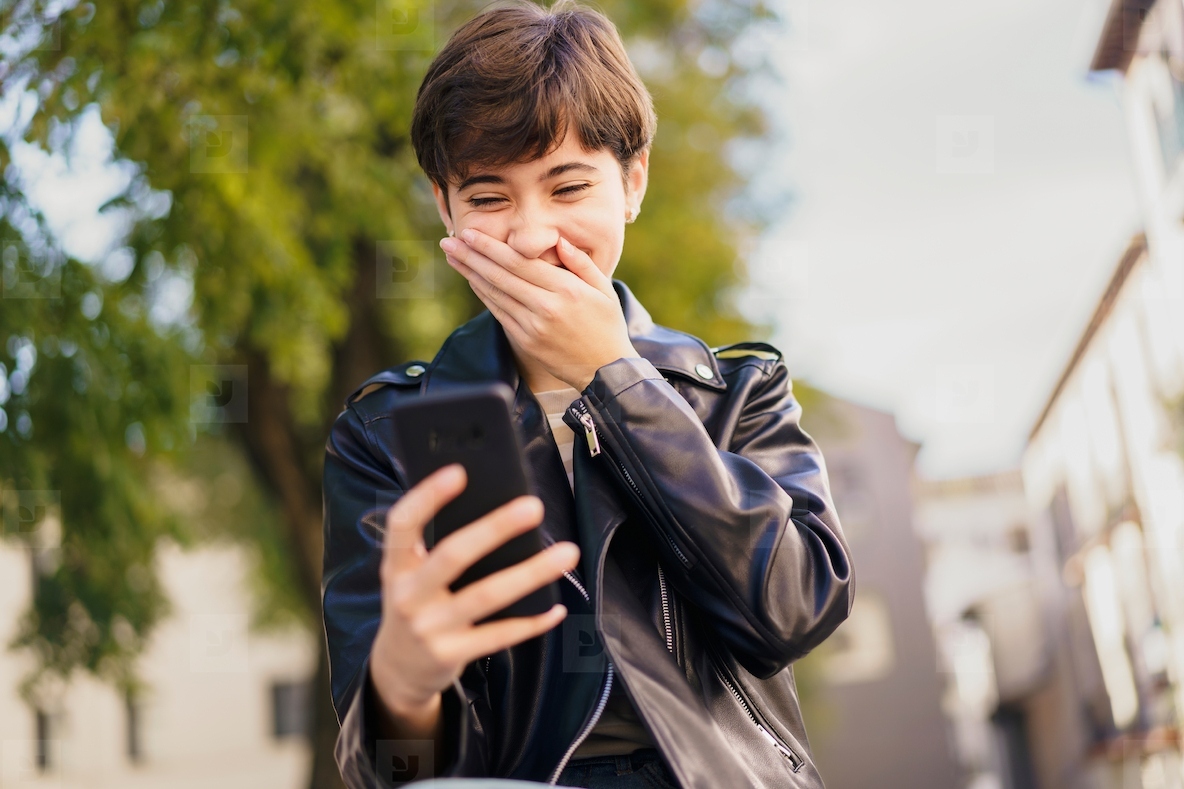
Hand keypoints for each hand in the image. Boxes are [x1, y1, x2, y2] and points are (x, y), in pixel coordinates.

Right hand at [369, 463, 579, 717]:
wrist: (397, 671)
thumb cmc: (415, 604)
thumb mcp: (409, 576)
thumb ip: (435, 547)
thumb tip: (491, 505)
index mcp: (396, 566)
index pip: (403, 524)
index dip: (427, 496)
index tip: (459, 471)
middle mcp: (408, 596)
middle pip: (452, 556)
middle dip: (494, 529)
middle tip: (533, 506)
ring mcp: (430, 628)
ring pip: (487, 596)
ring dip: (531, 573)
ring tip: (567, 552)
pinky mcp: (452, 655)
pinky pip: (500, 635)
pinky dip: (532, 621)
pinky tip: (556, 607)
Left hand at [441, 229, 638, 389]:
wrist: (605, 370)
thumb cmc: (606, 326)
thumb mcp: (604, 290)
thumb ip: (581, 263)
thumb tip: (559, 240)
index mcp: (566, 290)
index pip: (520, 262)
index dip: (491, 247)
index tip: (470, 234)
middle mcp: (546, 307)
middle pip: (501, 276)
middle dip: (472, 256)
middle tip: (449, 242)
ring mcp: (533, 327)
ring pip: (495, 294)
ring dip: (470, 274)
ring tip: (453, 258)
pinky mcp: (525, 341)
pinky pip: (499, 313)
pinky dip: (483, 295)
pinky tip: (472, 281)